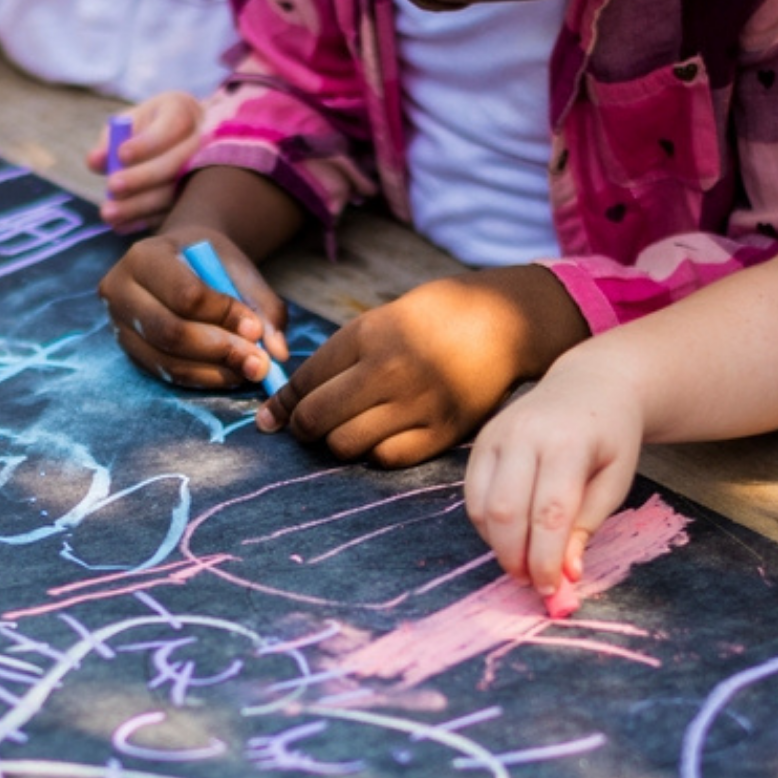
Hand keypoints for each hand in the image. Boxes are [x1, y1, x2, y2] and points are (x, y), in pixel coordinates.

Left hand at [87, 92, 204, 232]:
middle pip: (176, 163)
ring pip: (175, 192)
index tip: (121, 154)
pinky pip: (172, 213)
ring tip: (109, 214)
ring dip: (140, 206)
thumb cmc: (148, 127)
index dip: (147, 143)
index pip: (171, 127)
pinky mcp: (198, 200)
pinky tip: (121, 226)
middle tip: (112, 188)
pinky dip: (144, 221)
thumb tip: (96, 162)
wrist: (182, 141)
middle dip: (141, 178)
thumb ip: (111, 139)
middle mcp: (201, 141)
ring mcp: (205, 173)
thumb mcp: (130, 122)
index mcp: (183, 111)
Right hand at [99, 227, 288, 389]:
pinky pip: (166, 374)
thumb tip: (278, 352)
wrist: (180, 261)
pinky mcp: (129, 351)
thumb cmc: (209, 261)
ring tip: (250, 369)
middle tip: (260, 362)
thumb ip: (262, 305)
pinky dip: (204, 379)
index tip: (256, 329)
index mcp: (144, 256)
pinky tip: (231, 374)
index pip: (185, 295)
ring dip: (215, 371)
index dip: (224, 316)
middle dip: (221, 350)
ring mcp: (119, 324)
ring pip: (166, 360)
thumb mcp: (237, 268)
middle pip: (170, 331)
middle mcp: (120, 290)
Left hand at [255, 265, 587, 469]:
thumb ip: (342, 357)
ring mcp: (416, 403)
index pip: (305, 380)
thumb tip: (291, 403)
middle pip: (317, 418)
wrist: (506, 323)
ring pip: (345, 444)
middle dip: (303, 428)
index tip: (272, 419)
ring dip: (338, 443)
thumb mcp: (385, 319)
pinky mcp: (441, 432)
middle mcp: (388, 369)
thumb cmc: (438, 318)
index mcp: (368, 334)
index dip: (281, 405)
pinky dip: (375, 453)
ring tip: (348, 431)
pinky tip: (382, 439)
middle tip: (309, 428)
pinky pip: (386, 459)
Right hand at [465, 352, 643, 591]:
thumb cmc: (611, 438)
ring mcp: (496, 434)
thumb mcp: (615, 482)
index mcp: (567, 443)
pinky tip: (511, 536)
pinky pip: (472, 496)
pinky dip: (487, 526)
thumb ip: (587, 526)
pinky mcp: (481, 441)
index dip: (546, 558)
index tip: (551, 589)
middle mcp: (525, 434)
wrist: (591, 384)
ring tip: (524, 562)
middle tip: (532, 582)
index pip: (549, 513)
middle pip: (506, 512)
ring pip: (482, 507)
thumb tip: (566, 573)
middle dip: (516, 557)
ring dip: (499, 546)